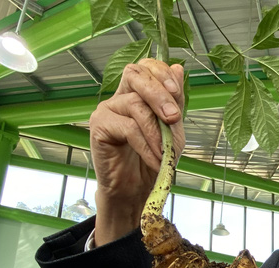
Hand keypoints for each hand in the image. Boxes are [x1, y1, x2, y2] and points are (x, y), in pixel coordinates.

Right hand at [90, 59, 185, 245]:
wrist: (137, 189)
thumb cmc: (154, 159)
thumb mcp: (172, 131)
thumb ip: (175, 102)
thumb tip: (179, 68)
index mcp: (137, 93)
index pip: (146, 67)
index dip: (161, 73)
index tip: (176, 91)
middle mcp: (119, 97)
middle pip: (136, 75)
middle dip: (159, 94)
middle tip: (173, 118)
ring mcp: (107, 110)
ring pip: (135, 104)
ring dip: (156, 130)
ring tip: (164, 152)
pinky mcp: (99, 126)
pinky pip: (127, 127)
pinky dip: (146, 145)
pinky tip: (154, 159)